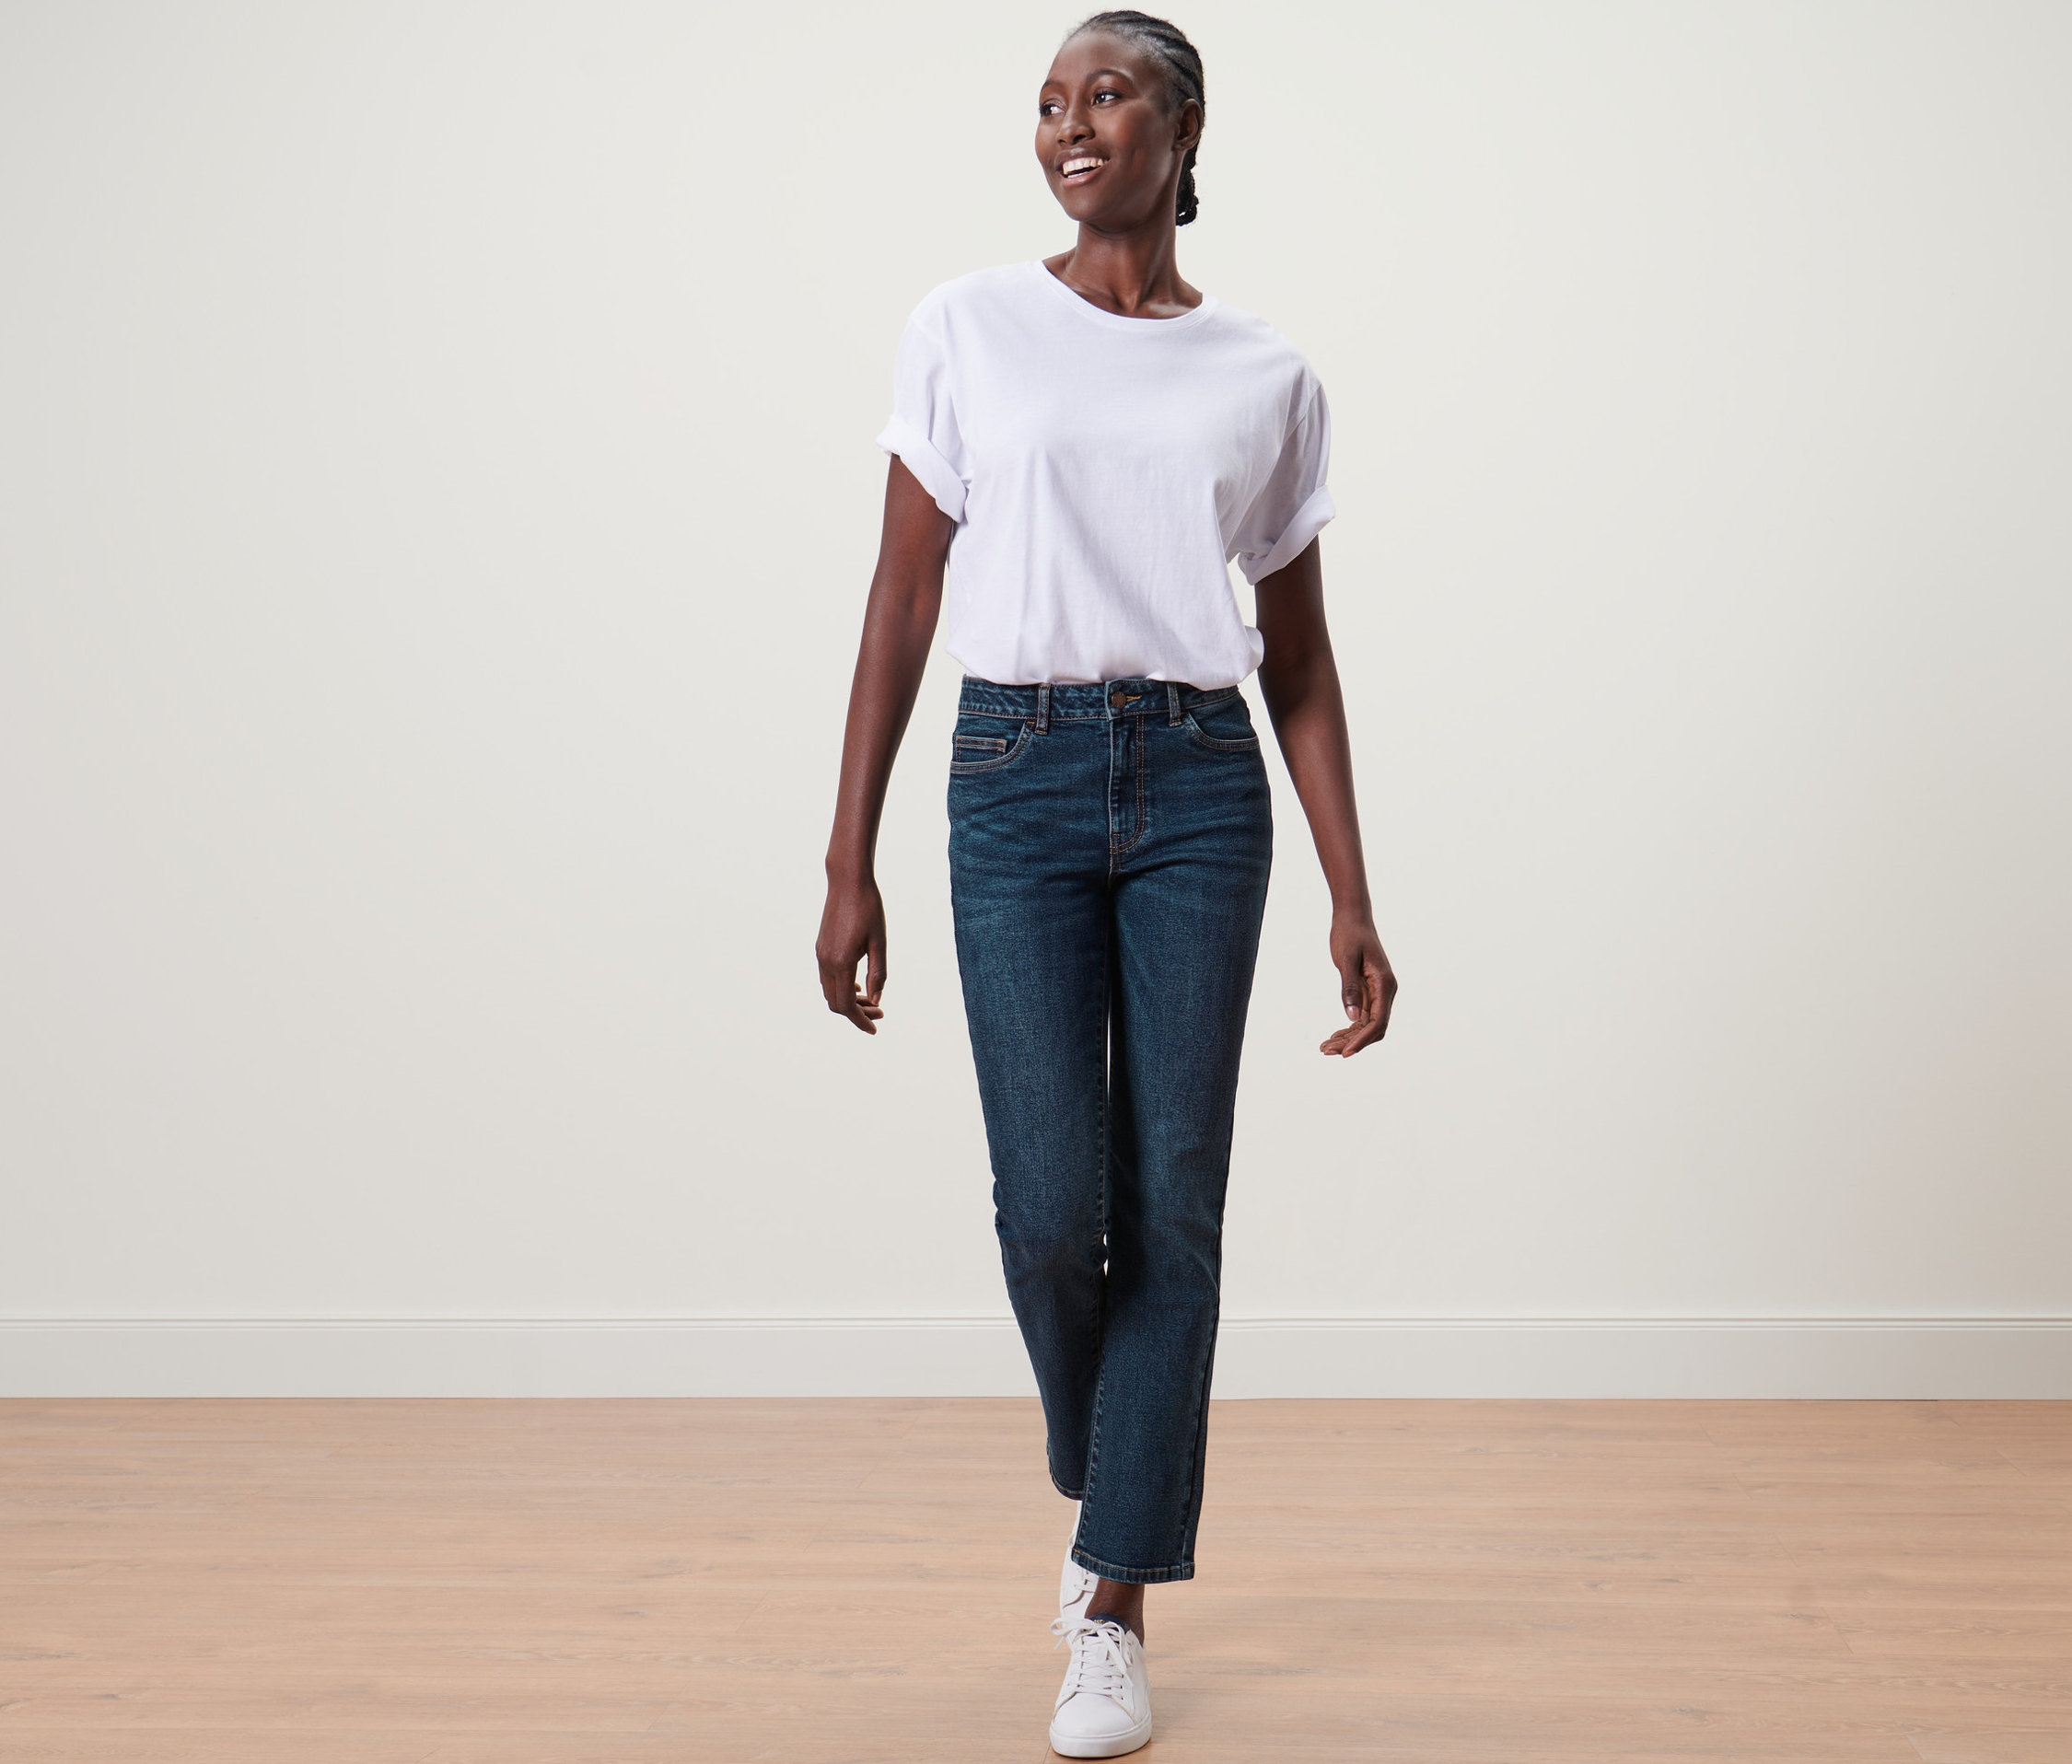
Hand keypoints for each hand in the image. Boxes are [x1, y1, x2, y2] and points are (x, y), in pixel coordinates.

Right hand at [816, 873, 886, 1033]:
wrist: (847, 881)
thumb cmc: (868, 908)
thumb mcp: (879, 942)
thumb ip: (878, 973)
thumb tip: (876, 1000)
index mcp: (841, 962)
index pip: (846, 1005)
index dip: (859, 1021)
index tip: (874, 1029)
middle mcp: (826, 961)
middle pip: (836, 1002)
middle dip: (856, 1013)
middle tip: (880, 1013)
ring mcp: (821, 954)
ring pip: (830, 991)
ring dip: (849, 1001)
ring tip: (873, 1001)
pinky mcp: (821, 947)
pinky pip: (828, 977)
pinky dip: (842, 988)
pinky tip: (859, 985)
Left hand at [1319, 910, 1395, 1057]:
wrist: (1352, 917)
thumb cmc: (1350, 934)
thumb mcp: (1346, 960)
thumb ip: (1349, 988)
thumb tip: (1351, 1017)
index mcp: (1385, 984)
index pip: (1377, 1022)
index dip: (1362, 1040)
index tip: (1345, 1053)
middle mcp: (1385, 991)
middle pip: (1373, 1028)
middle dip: (1352, 1042)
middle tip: (1326, 1050)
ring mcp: (1377, 992)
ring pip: (1366, 1025)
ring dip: (1347, 1038)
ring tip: (1324, 1047)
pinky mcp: (1367, 991)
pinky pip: (1360, 1016)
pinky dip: (1347, 1027)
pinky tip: (1332, 1035)